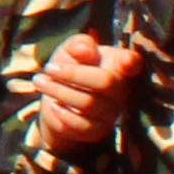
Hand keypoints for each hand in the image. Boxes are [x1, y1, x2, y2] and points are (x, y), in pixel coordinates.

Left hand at [36, 34, 148, 153]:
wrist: (56, 101)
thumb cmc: (68, 68)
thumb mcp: (69, 50)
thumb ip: (79, 44)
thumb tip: (86, 50)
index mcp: (118, 64)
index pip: (132, 62)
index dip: (130, 62)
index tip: (125, 62)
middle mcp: (121, 89)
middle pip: (106, 81)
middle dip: (73, 74)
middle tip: (49, 68)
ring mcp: (112, 111)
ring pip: (89, 103)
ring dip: (59, 91)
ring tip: (41, 82)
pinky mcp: (99, 130)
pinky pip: (82, 124)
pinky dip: (63, 114)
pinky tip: (53, 105)